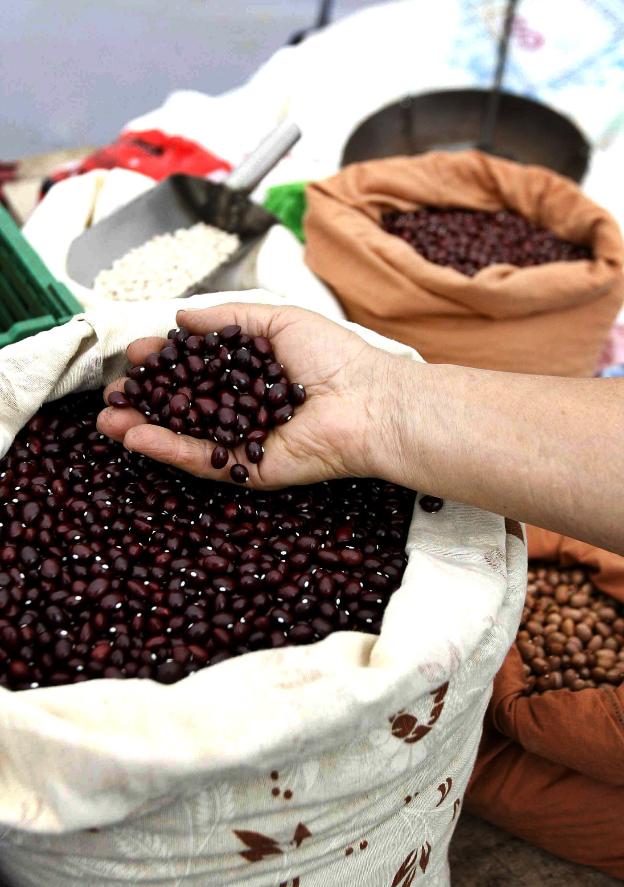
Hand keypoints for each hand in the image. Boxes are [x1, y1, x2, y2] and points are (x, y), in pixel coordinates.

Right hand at [97, 303, 397, 487]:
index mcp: (249, 374)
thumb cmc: (332, 356)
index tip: (134, 353)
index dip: (164, 361)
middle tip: (110, 393)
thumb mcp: (275, 320)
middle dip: (144, 399)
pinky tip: (133, 437)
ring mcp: (241, 441)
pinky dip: (166, 449)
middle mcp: (242, 408)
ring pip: (183, 436)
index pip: (196, 369)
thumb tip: (180, 318)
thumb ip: (225, 319)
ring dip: (142, 427)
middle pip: (183, 406)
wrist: (365, 401)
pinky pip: (200, 460)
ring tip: (106, 420)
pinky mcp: (245, 469)